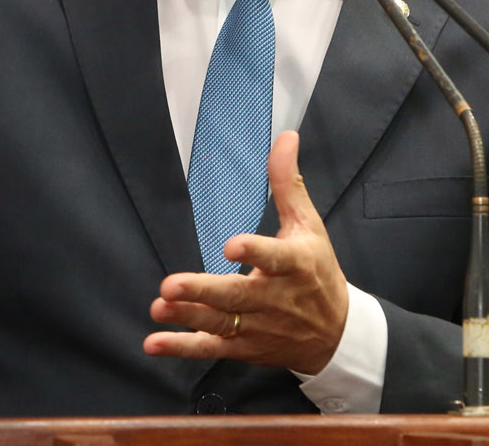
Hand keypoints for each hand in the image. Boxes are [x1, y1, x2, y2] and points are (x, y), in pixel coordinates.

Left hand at [144, 130, 348, 374]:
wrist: (334, 335)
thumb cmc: (318, 272)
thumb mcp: (309, 226)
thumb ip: (288, 183)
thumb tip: (285, 138)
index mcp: (295, 264)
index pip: (275, 257)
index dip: (255, 252)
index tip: (231, 246)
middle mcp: (274, 298)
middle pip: (236, 295)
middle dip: (203, 291)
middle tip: (171, 285)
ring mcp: (256, 325)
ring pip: (219, 323)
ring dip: (187, 317)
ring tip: (159, 306)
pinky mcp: (243, 346)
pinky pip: (210, 349)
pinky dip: (182, 347)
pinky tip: (154, 343)